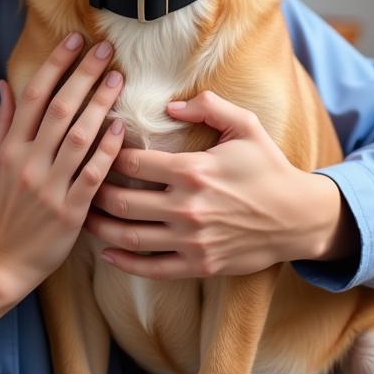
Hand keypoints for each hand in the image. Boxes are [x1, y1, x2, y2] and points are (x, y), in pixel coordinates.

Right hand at [0, 33, 125, 299]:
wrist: (2, 258)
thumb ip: (2, 122)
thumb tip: (7, 84)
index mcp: (10, 146)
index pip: (34, 95)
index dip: (55, 64)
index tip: (74, 40)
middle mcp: (29, 161)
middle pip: (60, 108)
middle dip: (84, 74)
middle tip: (105, 49)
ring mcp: (50, 186)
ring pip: (79, 136)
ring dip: (100, 104)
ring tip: (117, 79)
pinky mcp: (70, 210)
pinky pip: (92, 174)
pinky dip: (106, 150)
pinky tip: (119, 127)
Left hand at [83, 90, 354, 279]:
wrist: (298, 218)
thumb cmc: (267, 166)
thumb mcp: (244, 125)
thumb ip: (207, 106)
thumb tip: (169, 106)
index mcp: (193, 170)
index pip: (132, 163)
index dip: (106, 153)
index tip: (92, 145)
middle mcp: (187, 208)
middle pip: (121, 201)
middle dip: (93, 190)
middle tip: (75, 179)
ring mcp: (191, 241)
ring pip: (129, 237)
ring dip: (99, 227)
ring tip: (80, 213)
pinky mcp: (198, 266)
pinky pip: (151, 268)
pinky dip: (123, 262)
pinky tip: (104, 253)